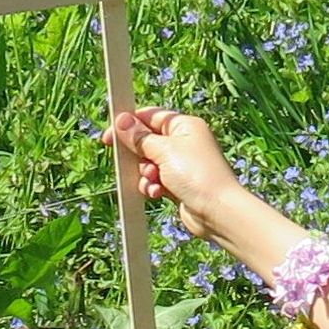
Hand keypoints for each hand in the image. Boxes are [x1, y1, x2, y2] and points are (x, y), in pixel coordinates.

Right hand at [104, 106, 245, 239]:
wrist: (218, 212)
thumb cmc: (196, 175)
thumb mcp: (164, 150)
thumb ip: (140, 137)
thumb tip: (122, 121)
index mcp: (184, 126)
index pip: (150, 116)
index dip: (128, 125)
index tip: (110, 137)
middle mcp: (184, 143)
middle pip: (147, 142)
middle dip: (138, 155)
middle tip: (130, 162)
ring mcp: (182, 165)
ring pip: (149, 164)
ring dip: (145, 174)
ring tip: (153, 180)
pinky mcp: (179, 186)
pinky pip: (156, 182)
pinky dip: (153, 186)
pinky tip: (157, 193)